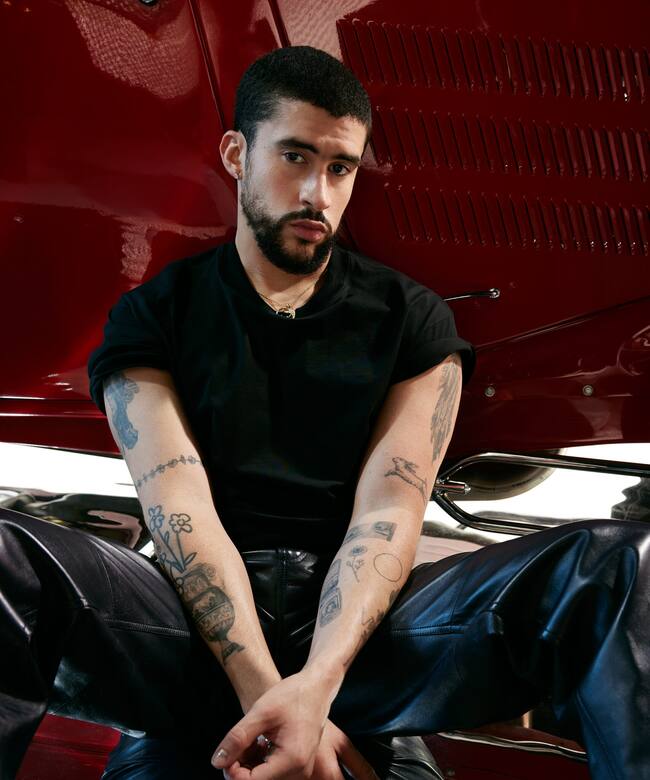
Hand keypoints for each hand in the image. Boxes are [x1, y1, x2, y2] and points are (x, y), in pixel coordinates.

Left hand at [212, 674, 376, 778]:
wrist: (316, 687)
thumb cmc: (292, 695)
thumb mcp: (261, 712)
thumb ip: (238, 738)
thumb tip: (217, 762)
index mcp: (292, 760)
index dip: (232, 771)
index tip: (227, 750)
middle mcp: (300, 771)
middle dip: (242, 766)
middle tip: (238, 741)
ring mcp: (301, 769)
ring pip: (264, 778)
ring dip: (250, 763)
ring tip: (252, 738)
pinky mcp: (299, 765)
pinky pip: (273, 772)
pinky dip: (261, 760)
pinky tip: (261, 741)